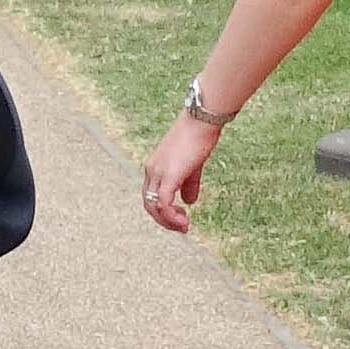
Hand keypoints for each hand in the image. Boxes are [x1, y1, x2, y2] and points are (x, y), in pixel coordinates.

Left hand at [141, 112, 221, 232]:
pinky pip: (163, 203)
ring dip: (168, 221)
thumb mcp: (192, 165)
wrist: (201, 121)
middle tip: (181, 227)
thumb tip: (190, 202)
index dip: (162, 210)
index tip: (179, 217)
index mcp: (154, 167)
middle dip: (163, 220)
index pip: (150, 196)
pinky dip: (171, 217)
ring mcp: (158, 173)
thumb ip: (189, 184)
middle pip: (148, 204)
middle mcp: (151, 171)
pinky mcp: (169, 176)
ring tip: (183, 227)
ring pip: (153, 207)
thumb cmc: (198, 137)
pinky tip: (184, 221)